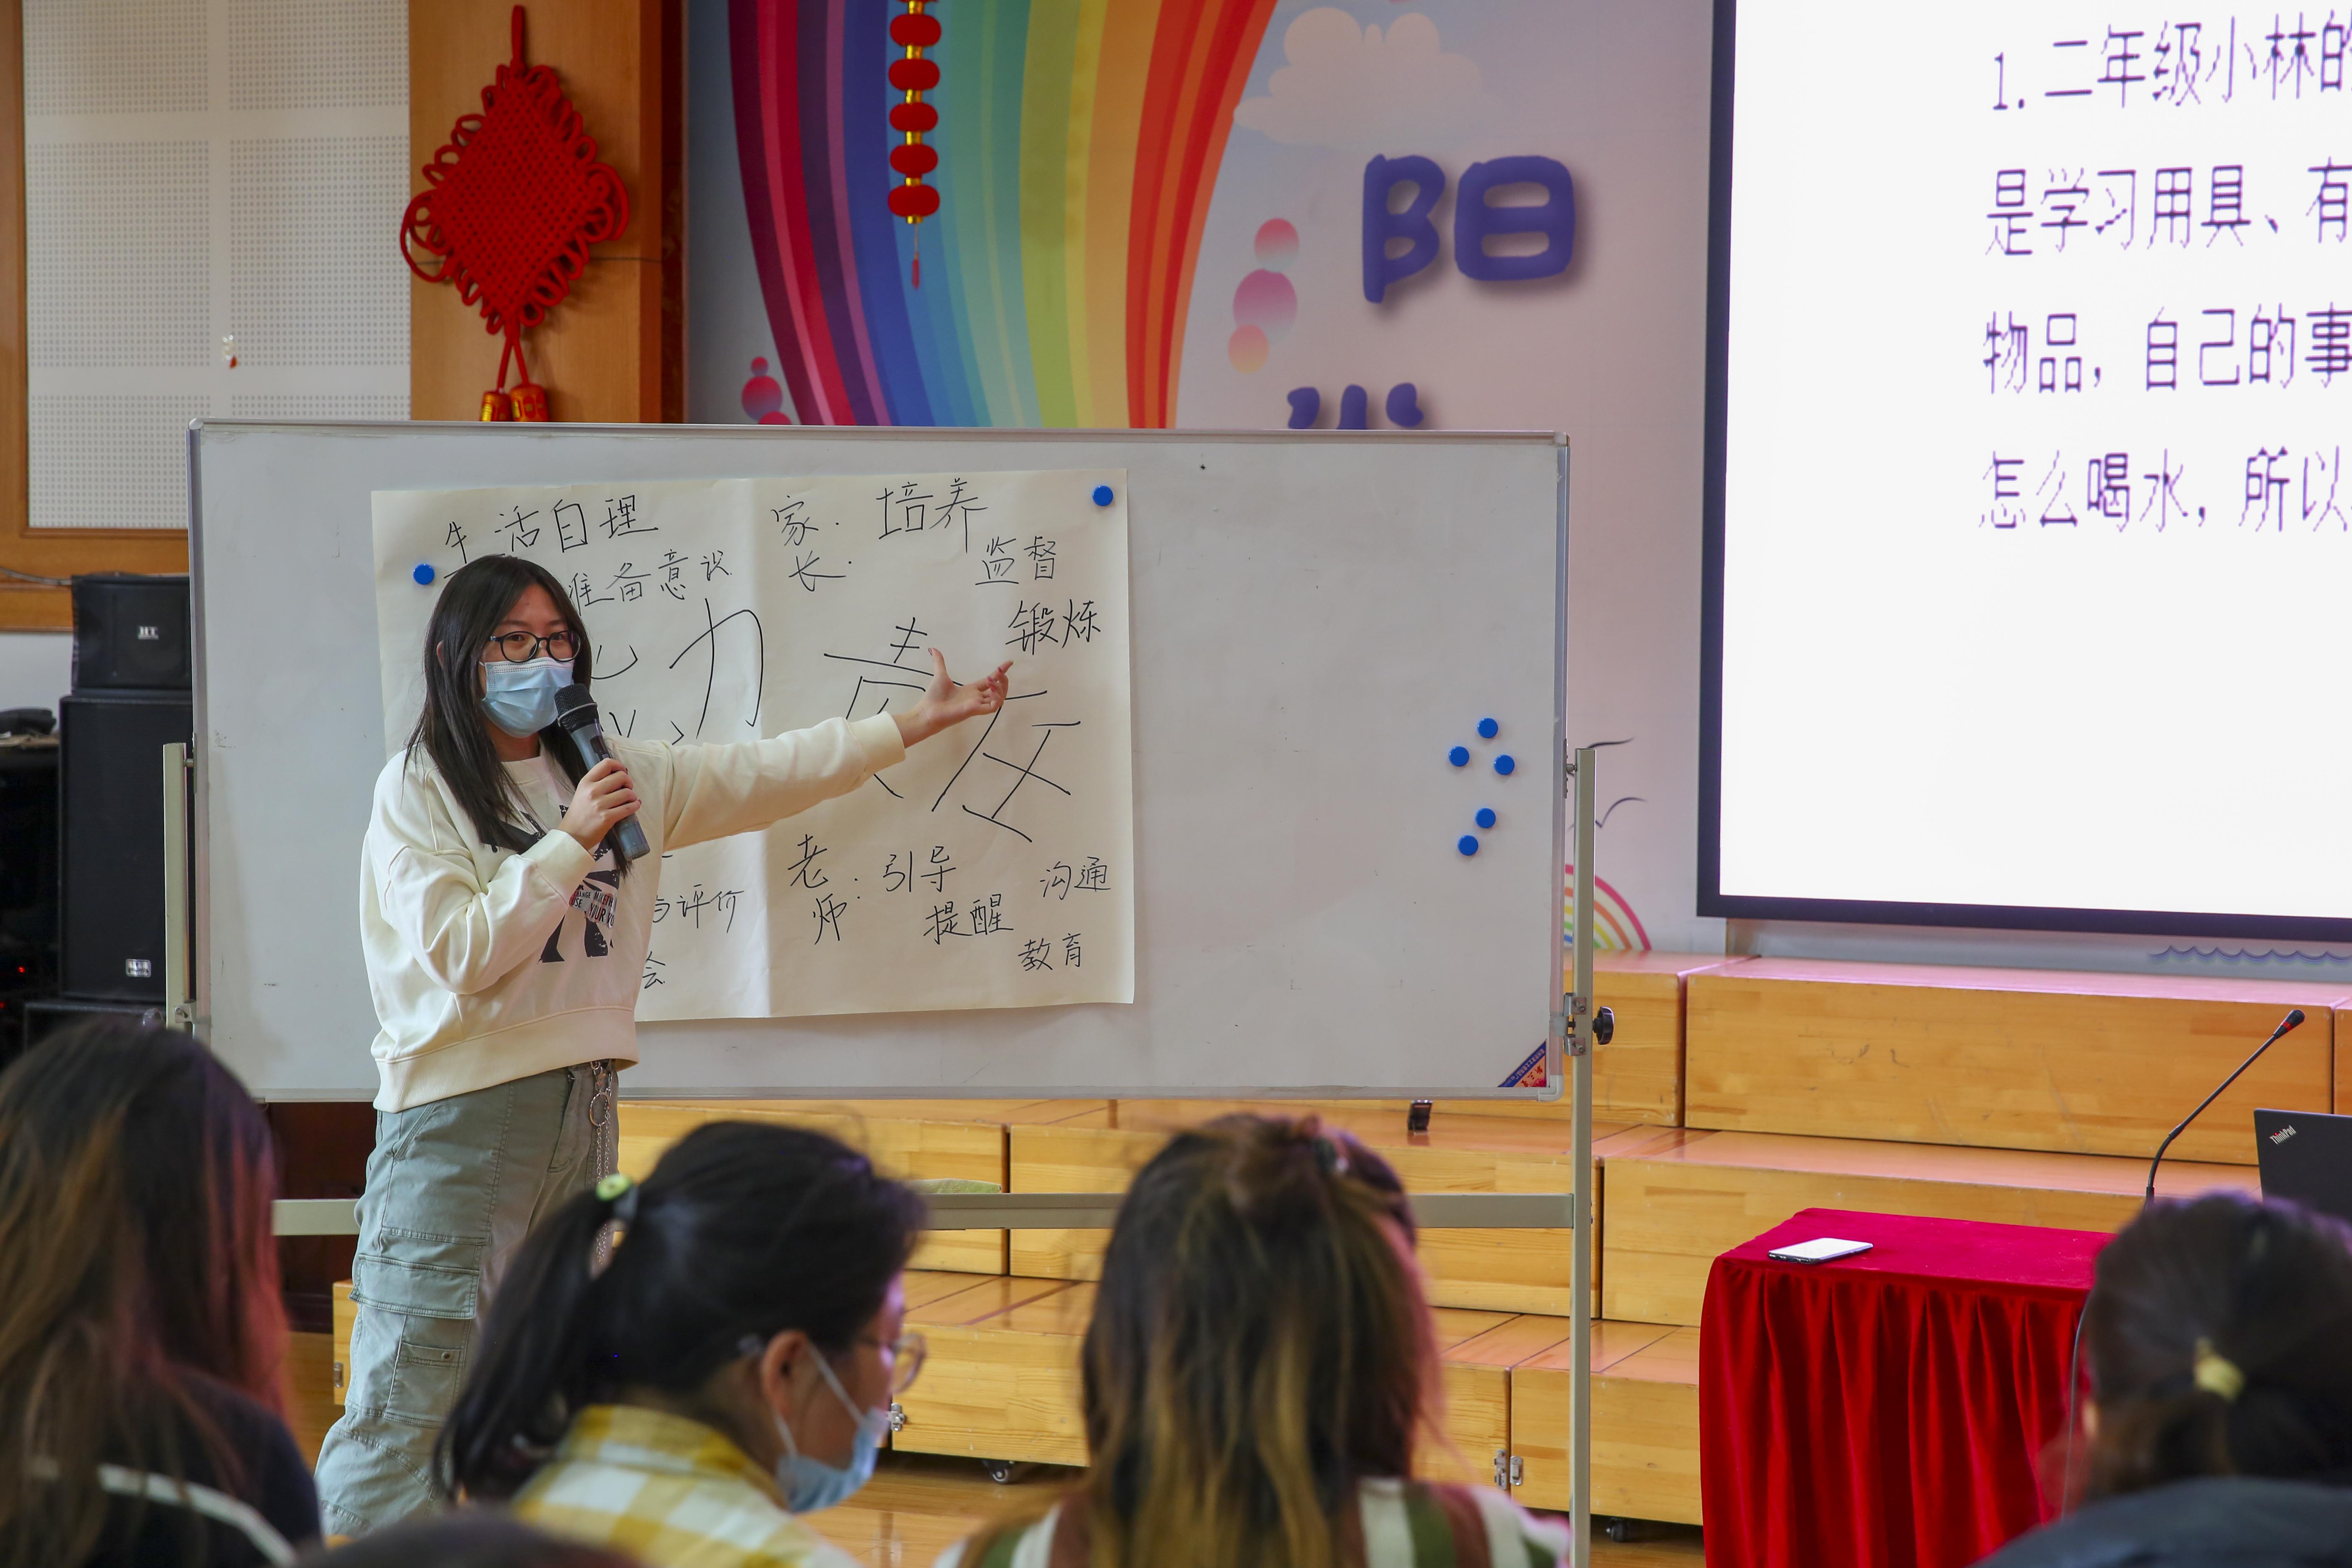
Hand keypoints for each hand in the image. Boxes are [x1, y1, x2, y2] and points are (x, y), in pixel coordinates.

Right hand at [559, 757, 639, 850]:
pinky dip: (635, 806)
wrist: (572, 836)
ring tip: (630, 799)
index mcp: (586, 782)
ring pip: (627, 792)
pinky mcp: (607, 818)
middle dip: (628, 782)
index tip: (623, 771)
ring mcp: (599, 805)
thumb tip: (617, 776)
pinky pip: (629, 808)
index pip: (606, 764)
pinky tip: (634, 805)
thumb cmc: (579, 814)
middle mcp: (592, 791)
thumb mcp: (582, 793)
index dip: (619, 765)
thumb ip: (596, 783)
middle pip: (621, 776)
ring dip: (633, 796)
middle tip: (627, 788)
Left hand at [894, 651, 1011, 747]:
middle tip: (1000, 672)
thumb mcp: (940, 675)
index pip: (991, 680)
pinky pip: (994, 707)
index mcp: (971, 690)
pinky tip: (991, 689)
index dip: (1000, 671)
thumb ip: (939, 662)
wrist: (927, 711)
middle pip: (999, 689)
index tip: (1009, 662)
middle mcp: (976, 698)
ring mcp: (977, 705)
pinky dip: (997, 697)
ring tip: (992, 680)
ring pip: (1000, 698)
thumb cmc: (933, 697)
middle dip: (1003, 680)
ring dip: (1001, 688)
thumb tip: (932, 649)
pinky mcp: (975, 710)